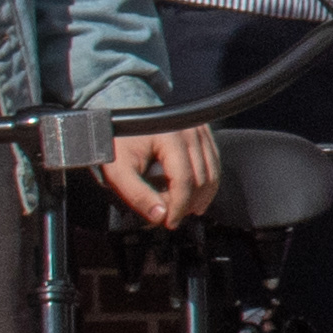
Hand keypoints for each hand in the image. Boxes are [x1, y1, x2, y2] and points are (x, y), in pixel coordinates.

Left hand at [102, 123, 216, 226]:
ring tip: (184, 208)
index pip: (185, 181)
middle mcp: (190, 130)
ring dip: (201, 196)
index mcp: (170, 138)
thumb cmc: (119, 140)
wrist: (122, 110)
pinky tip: (194, 193)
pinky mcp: (203, 131)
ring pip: (212, 172)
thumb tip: (160, 216)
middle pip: (202, 179)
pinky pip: (214, 162)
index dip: (179, 207)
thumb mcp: (119, 170)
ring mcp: (200, 129)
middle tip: (172, 216)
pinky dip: (206, 182)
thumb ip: (138, 195)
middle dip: (189, 204)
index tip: (170, 222)